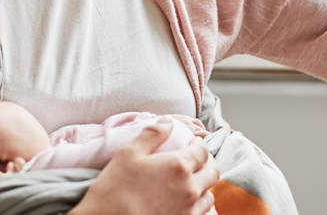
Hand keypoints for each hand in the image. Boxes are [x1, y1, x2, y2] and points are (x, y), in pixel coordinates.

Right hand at [70, 117, 219, 214]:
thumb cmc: (114, 189)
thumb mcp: (128, 153)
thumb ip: (152, 134)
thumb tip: (169, 121)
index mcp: (178, 166)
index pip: (202, 150)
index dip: (198, 144)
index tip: (191, 143)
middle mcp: (189, 189)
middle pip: (213, 171)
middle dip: (206, 162)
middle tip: (195, 160)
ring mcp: (188, 210)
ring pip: (209, 195)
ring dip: (203, 185)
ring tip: (190, 182)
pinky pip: (203, 214)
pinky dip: (199, 206)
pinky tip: (187, 203)